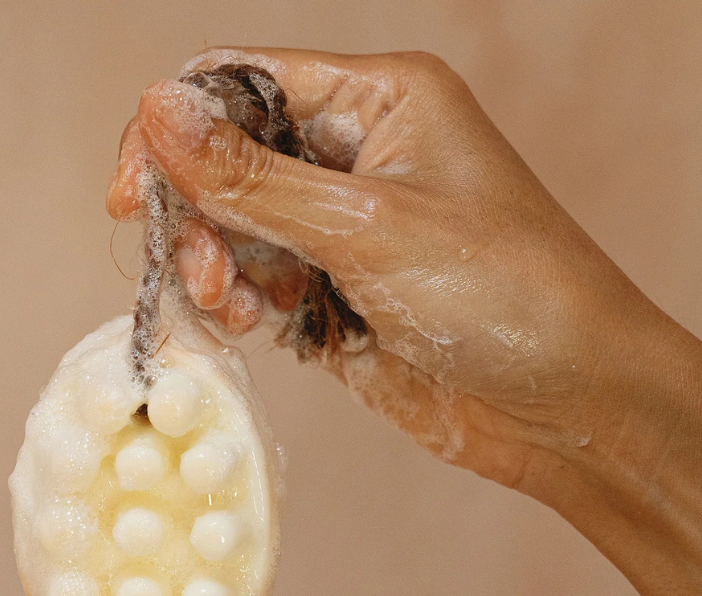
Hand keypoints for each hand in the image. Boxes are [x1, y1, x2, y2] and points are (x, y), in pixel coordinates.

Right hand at [109, 48, 701, 595]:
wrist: (565, 404)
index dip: (176, 131)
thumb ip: (254, 177)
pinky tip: (255, 327)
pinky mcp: (339, 298)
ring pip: (237, 231)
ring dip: (220, 268)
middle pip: (229, 161)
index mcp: (378, 100)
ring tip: (240, 308)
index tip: (136, 195)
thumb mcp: (368, 226)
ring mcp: (346, 232)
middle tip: (206, 272)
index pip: (242, 84)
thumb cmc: (504, 294)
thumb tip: (158, 108)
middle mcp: (357, 157)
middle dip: (201, 215)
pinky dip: (244, 307)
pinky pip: (261, 288)